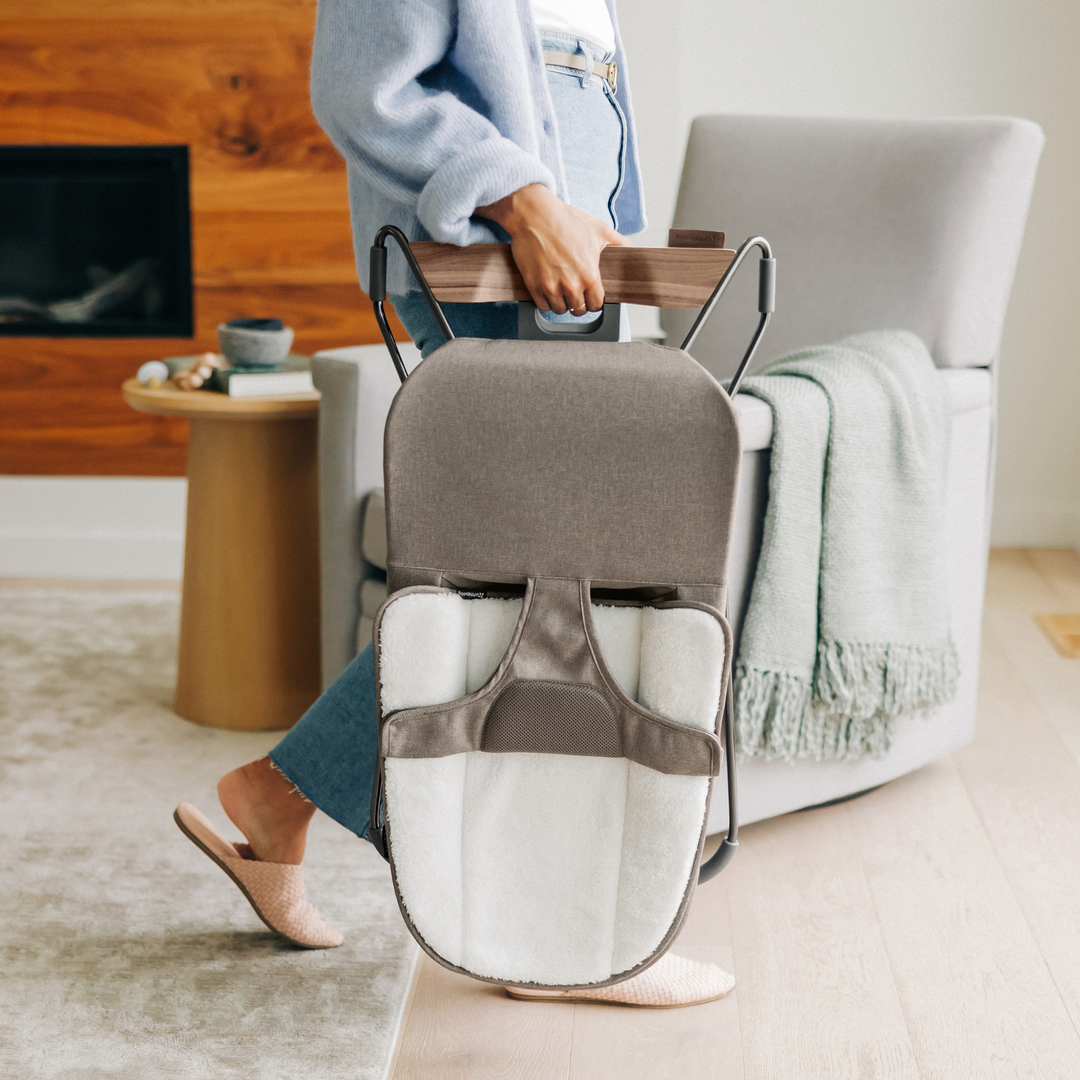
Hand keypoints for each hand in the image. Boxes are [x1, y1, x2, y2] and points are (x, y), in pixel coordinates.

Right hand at [477, 184, 627, 313]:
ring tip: (561, 289)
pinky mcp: (534, 286)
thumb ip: (618, 243)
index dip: (594, 301)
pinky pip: (542, 306)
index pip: (596, 305)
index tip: (590, 296)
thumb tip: (629, 250)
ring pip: (559, 310)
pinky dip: (545, 301)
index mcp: (590, 275)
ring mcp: (551, 287)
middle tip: (575, 291)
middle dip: (578, 303)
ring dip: (561, 303)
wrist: (534, 215)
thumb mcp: (599, 229)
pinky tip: (548, 288)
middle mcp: (571, 285)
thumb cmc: (565, 220)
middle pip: (578, 310)